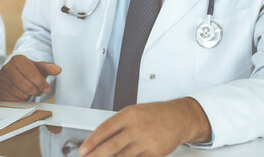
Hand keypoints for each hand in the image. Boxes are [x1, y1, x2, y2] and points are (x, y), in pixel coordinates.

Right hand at [0, 55, 61, 100]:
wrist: (14, 75)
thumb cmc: (29, 71)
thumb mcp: (39, 68)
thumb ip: (49, 68)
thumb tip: (58, 69)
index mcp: (18, 59)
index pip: (32, 74)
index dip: (42, 83)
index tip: (47, 88)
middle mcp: (7, 67)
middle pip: (27, 85)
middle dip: (36, 91)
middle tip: (39, 91)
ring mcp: (1, 79)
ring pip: (20, 94)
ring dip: (29, 95)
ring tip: (30, 91)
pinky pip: (13, 100)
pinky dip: (20, 99)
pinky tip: (22, 94)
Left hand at [79, 98, 211, 156]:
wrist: (179, 118)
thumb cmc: (156, 114)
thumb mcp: (134, 112)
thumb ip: (118, 124)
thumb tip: (99, 138)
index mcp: (129, 115)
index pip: (104, 130)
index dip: (91, 142)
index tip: (83, 150)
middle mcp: (137, 128)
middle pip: (111, 146)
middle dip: (96, 156)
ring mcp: (146, 141)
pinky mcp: (154, 153)